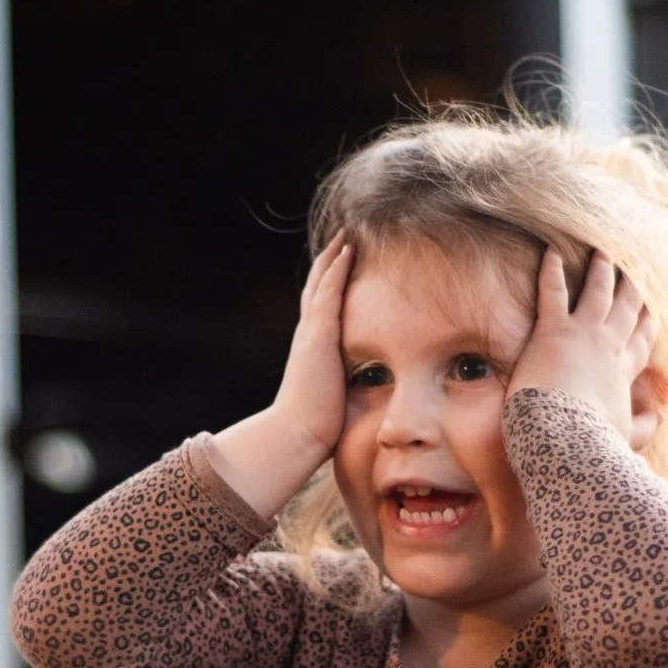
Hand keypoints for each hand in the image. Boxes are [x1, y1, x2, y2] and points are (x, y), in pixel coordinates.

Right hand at [208, 241, 354, 515]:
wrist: (298, 433)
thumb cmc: (318, 426)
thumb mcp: (336, 397)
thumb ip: (348, 386)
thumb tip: (368, 391)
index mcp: (313, 349)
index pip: (322, 309)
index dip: (331, 286)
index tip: (343, 266)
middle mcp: (308, 335)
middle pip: (317, 288)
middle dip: (329, 263)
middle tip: (342, 238)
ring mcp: (311, 332)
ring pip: (322, 284)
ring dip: (334, 257)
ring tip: (347, 234)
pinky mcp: (318, 335)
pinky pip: (329, 292)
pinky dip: (337, 269)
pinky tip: (347, 249)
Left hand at [510, 248, 666, 451]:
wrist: (567, 442)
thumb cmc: (592, 445)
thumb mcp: (623, 437)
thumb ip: (642, 428)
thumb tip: (658, 420)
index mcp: (623, 372)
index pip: (640, 341)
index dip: (646, 323)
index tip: (651, 310)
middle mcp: (609, 347)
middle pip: (626, 308)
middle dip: (631, 286)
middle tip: (634, 268)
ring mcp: (584, 335)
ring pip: (598, 291)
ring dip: (601, 269)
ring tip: (602, 251)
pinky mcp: (554, 331)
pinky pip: (553, 291)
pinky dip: (552, 270)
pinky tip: (552, 252)